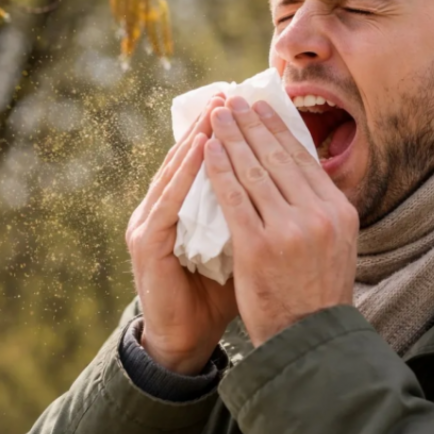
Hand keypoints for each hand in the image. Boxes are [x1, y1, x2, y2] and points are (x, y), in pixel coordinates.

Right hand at [125, 94, 237, 373]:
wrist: (185, 339)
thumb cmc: (216, 293)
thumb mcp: (238, 245)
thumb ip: (250, 214)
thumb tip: (288, 185)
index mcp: (181, 210)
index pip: (201, 163)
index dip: (222, 134)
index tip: (243, 105)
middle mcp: (160, 210)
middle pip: (185, 160)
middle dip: (209, 127)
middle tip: (228, 94)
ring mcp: (147, 225)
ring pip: (173, 174)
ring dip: (194, 142)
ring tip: (216, 113)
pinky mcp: (145, 244)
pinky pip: (167, 204)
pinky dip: (184, 176)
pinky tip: (202, 154)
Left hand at [204, 96, 358, 346]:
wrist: (309, 339)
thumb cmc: (318, 291)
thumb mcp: (337, 244)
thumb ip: (321, 208)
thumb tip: (303, 169)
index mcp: (339, 210)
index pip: (303, 158)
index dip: (278, 128)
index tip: (261, 107)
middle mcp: (319, 215)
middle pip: (278, 157)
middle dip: (251, 124)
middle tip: (234, 100)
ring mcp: (289, 230)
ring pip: (254, 171)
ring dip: (232, 138)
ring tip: (217, 117)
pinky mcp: (259, 246)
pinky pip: (233, 198)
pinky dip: (218, 170)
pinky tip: (207, 150)